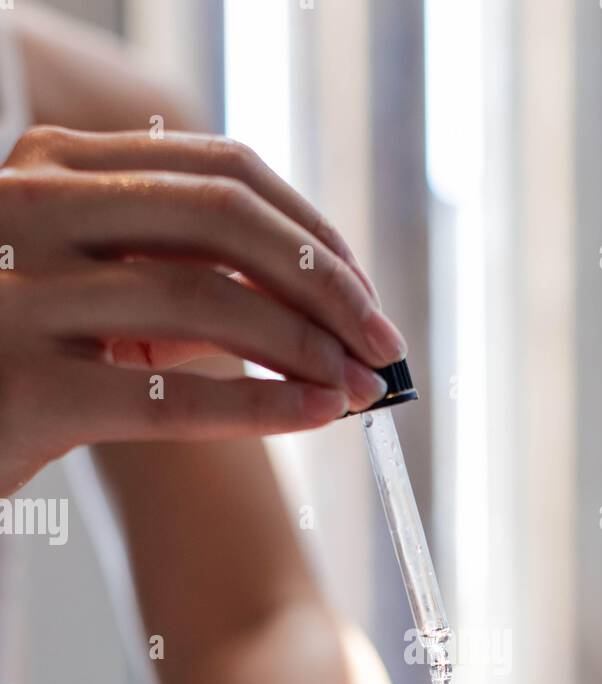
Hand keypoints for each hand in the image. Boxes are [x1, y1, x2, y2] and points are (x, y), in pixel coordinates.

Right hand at [0, 126, 404, 492]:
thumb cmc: (10, 349)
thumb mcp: (77, 281)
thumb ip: (170, 271)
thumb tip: (307, 301)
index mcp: (54, 167)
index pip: (220, 173)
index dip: (311, 230)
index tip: (362, 287)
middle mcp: (33, 209)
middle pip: (225, 221)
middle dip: (326, 282)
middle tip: (382, 340)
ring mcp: (22, 296)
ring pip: (207, 304)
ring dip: (307, 348)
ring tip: (359, 388)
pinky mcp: (26, 387)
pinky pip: (171, 396)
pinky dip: (262, 407)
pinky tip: (317, 416)